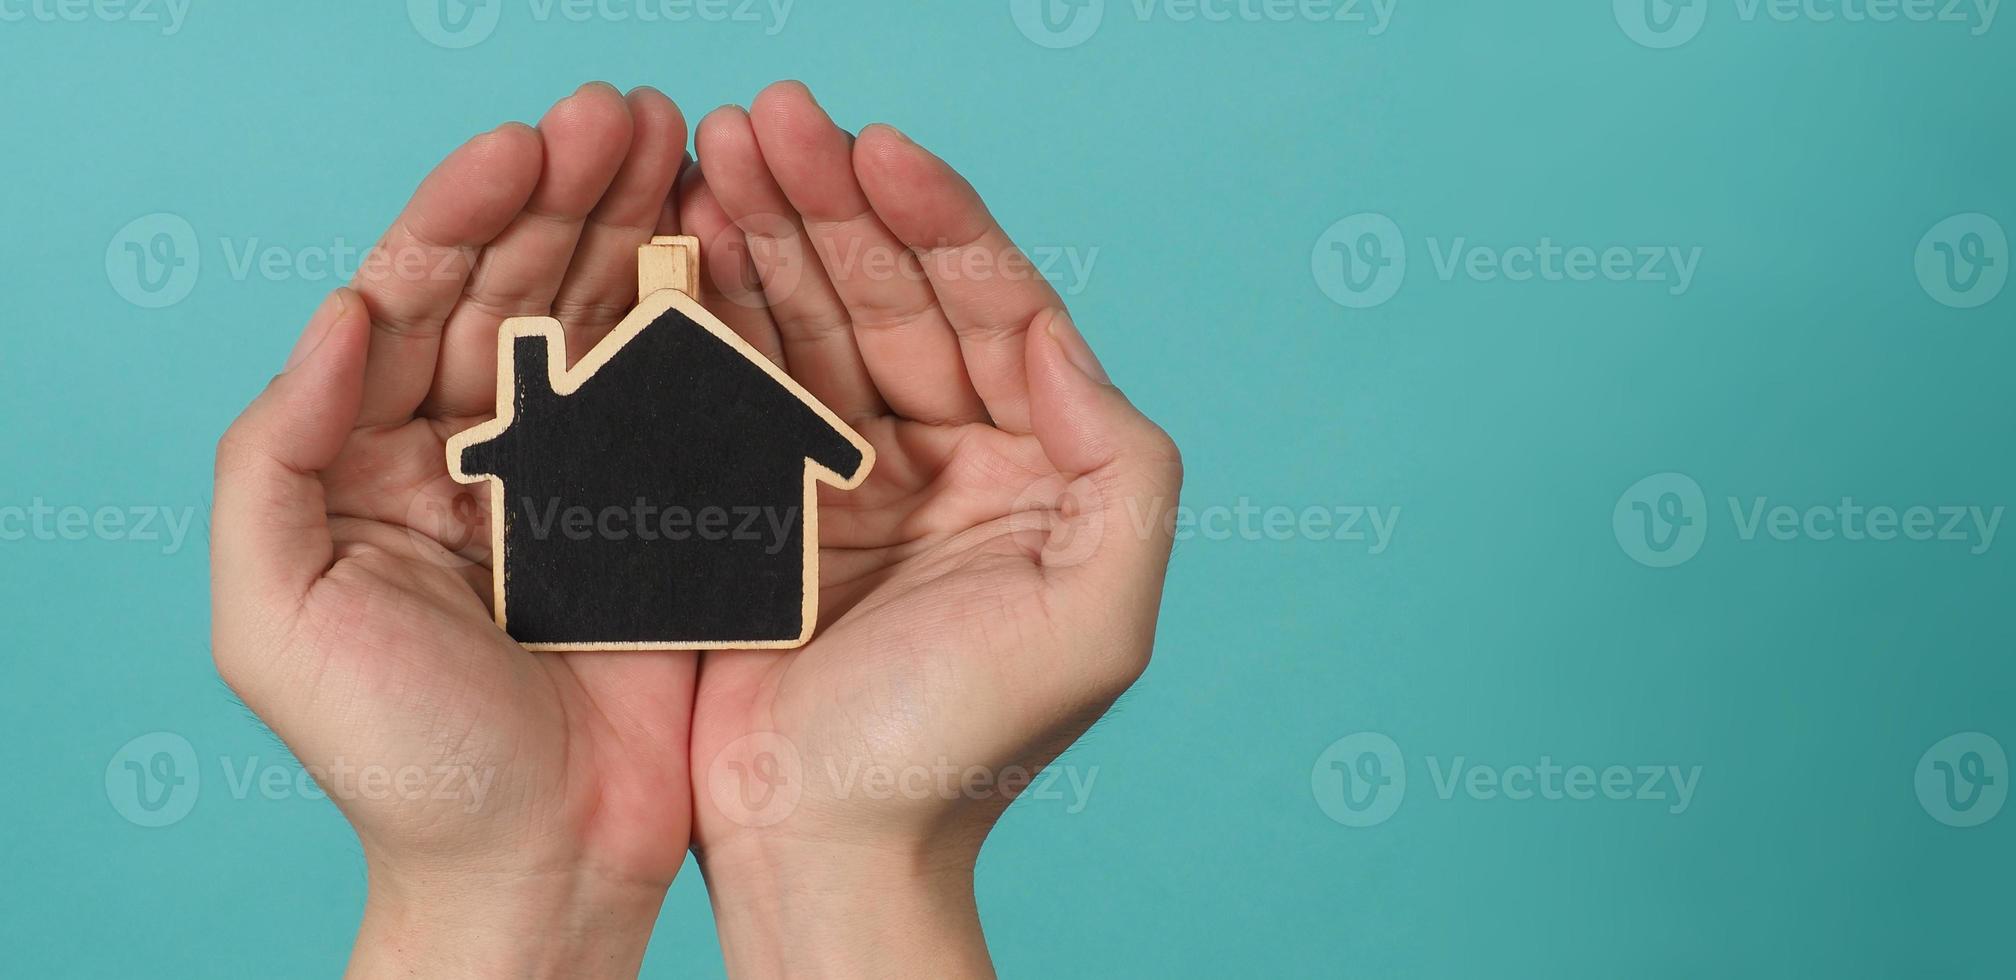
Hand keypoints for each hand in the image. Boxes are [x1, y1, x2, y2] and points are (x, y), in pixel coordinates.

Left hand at [209, 83, 695, 977]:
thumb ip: (276, 461)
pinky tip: (729, 247)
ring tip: (681, 143)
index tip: (524, 145)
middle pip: (520, 284)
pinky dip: (707, 318)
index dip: (466, 212)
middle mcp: (480, 448)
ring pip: (607, 320)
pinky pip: (686, 395)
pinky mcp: (669, 514)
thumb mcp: (278, 621)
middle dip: (568, 190)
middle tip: (629, 114)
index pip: (418, 297)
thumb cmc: (402, 765)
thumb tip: (337, 315)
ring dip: (638, 225)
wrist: (537, 867)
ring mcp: (582, 475)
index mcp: (378, 456)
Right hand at [678, 83, 1181, 976]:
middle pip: (894, 296)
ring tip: (713, 147)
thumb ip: (1122, 468)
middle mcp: (951, 456)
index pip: (996, 310)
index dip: (939, 222)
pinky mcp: (763, 503)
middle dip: (834, 201)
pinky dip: (713, 309)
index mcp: (1038, 468)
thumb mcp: (1097, 618)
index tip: (876, 145)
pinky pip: (739, 383)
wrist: (831, 848)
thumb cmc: (966, 750)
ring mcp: (851, 474)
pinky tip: (685, 235)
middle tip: (764, 115)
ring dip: (768, 230)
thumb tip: (1065, 339)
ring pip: (811, 321)